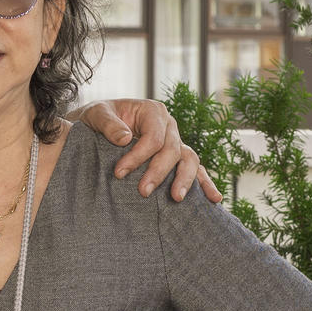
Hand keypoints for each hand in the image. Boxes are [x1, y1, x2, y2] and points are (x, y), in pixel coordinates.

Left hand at [79, 99, 222, 203]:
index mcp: (153, 111)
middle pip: (173, 150)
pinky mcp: (176, 158)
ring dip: (185, 179)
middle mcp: (169, 126)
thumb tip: (126, 138)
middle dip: (158, 172)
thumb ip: (108, 124)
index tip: (119, 173)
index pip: (154, 136)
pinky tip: (214, 198)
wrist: (97, 126)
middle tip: (143, 192)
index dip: (139, 156)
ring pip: (190, 159)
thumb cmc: (98, 118)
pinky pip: (196, 169)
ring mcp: (176, 142)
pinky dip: (205, 183)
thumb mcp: (97, 114)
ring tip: (176, 198)